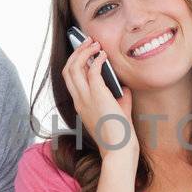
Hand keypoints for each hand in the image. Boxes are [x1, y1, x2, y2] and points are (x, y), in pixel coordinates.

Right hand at [61, 35, 134, 157]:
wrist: (119, 149)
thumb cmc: (119, 135)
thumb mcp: (117, 113)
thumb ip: (118, 98)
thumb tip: (124, 86)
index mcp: (80, 105)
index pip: (69, 79)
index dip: (74, 62)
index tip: (83, 52)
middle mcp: (79, 100)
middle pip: (67, 70)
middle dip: (76, 52)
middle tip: (87, 42)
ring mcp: (85, 98)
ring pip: (74, 67)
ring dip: (83, 52)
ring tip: (94, 44)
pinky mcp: (97, 96)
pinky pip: (92, 70)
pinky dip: (97, 59)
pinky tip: (104, 55)